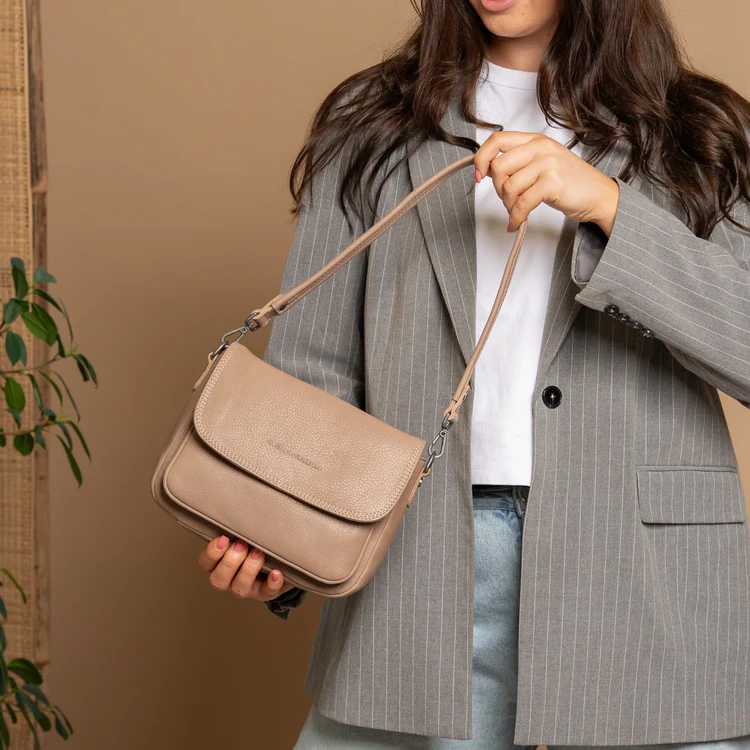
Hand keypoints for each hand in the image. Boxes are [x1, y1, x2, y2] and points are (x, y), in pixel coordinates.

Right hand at [198, 535, 294, 600]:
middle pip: (219, 580)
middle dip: (230, 562)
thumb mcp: (243, 535)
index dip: (212, 553)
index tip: (224, 538)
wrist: (278, 561)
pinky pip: (267, 593)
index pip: (206, 563)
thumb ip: (237, 527)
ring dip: (248, 569)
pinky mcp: (266, 593)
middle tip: (242, 544)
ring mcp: (247, 589)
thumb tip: (240, 507)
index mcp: (219, 565)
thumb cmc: (255, 544)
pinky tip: (276, 572)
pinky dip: (272, 583)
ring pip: (239, 588)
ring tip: (259, 552)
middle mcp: (229, 580)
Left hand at [473, 131, 619, 236]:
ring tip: (517, 212)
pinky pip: (521, 204)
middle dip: (498, 190)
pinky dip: (516, 218)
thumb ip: (517, 162)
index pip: (497, 140)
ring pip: (508, 187)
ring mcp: (548, 164)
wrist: (599, 195)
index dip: (481, 158)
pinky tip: (517, 223)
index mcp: (535, 140)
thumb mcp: (542, 163)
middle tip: (509, 200)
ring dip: (508, 206)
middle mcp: (540, 148)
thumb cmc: (569, 182)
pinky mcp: (552, 183)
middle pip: (498, 167)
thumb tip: (486, 170)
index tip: (479, 176)